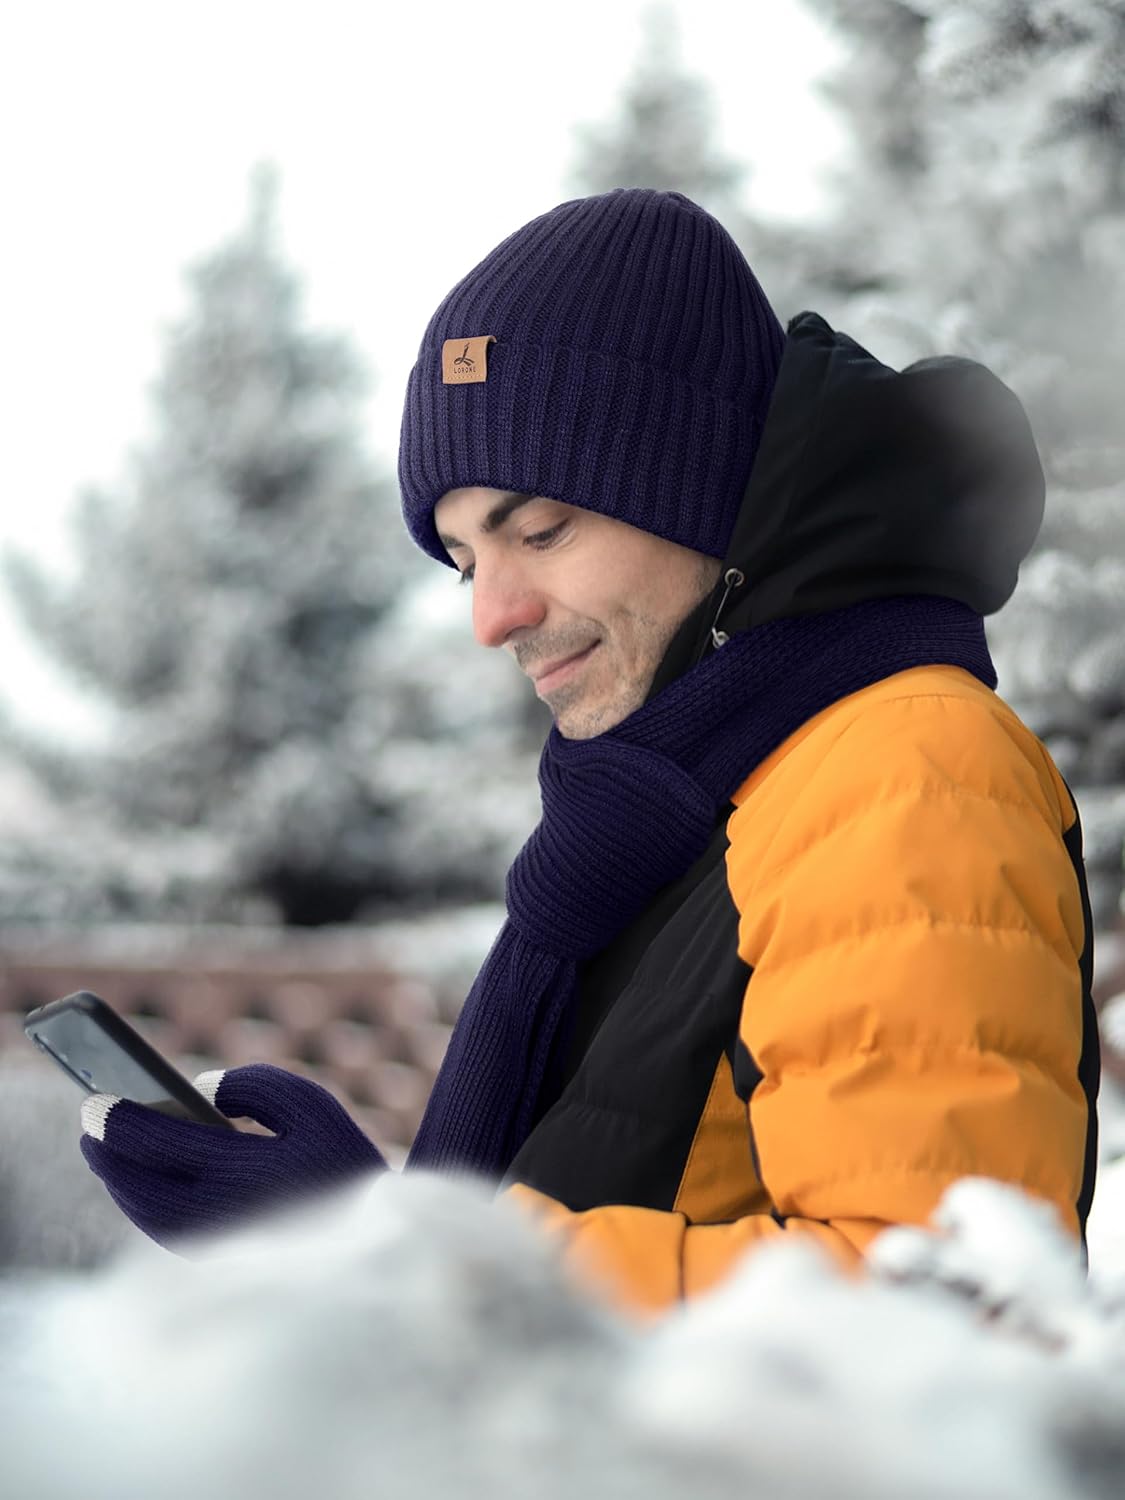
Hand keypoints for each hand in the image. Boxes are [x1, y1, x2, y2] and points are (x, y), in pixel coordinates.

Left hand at [79, 1063, 385, 1250]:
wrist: (381, 1242)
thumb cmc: (342, 1162)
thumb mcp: (311, 1106)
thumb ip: (252, 1086)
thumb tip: (197, 1090)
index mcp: (245, 1172)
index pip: (161, 1142)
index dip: (120, 1120)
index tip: (92, 1102)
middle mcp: (224, 1217)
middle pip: (141, 1186)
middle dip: (108, 1155)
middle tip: (88, 1124)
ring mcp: (220, 1249)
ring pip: (148, 1218)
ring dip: (120, 1183)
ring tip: (107, 1151)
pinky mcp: (224, 1268)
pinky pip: (168, 1235)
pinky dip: (144, 1207)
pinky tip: (140, 1182)